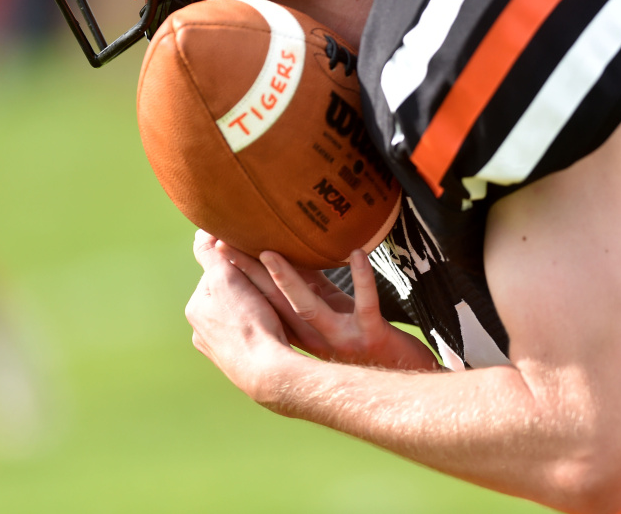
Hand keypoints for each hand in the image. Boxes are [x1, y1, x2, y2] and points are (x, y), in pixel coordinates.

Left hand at [186, 231, 300, 404]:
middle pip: (229, 294)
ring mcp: (220, 349)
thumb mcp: (226, 278)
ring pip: (240, 315)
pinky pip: (251, 334)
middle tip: (271, 282)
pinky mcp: (240, 361)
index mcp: (196, 309)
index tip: (258, 262)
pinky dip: (261, 327)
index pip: (216, 272)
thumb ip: (211, 253)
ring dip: (256, 306)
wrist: (267, 371)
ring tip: (278, 304)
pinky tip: (277, 327)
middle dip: (247, 285)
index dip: (238, 262)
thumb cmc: (248, 322)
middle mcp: (202, 331)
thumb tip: (200, 232)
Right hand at [216, 239, 439, 371]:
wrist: (403, 374)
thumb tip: (286, 253)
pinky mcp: (371, 335)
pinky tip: (358, 253)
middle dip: (248, 275)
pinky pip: (365, 302)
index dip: (241, 277)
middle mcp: (316, 338)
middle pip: (274, 304)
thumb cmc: (367, 341)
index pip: (264, 303)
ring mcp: (342, 338)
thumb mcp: (334, 314)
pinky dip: (362, 277)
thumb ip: (312, 289)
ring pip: (307, 308)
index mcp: (304, 331)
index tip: (217, 250)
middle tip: (224, 248)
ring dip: (287, 280)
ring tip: (269, 252)